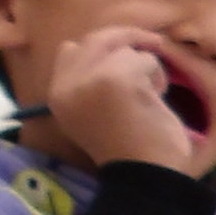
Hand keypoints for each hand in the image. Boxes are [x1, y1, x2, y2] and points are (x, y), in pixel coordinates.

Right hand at [47, 28, 200, 174]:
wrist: (146, 176)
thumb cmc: (131, 149)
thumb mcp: (96, 114)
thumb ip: (91, 82)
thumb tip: (116, 45)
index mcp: (57, 94)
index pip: (70, 49)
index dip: (101, 46)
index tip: (125, 52)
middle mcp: (66, 84)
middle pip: (96, 39)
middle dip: (128, 38)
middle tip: (155, 45)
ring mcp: (89, 80)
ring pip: (125, 48)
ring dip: (147, 67)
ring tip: (151, 96)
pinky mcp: (116, 79)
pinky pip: (145, 60)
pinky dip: (158, 77)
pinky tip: (156, 101)